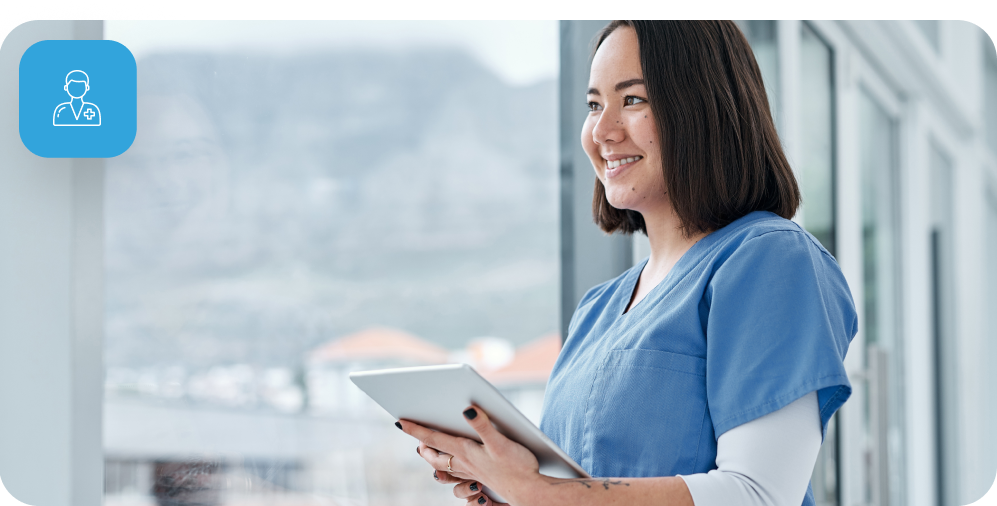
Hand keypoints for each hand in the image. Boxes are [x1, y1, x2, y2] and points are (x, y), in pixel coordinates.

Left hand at [399, 405, 543, 504]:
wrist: (530, 491)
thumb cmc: (517, 467)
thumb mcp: (500, 443)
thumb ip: (483, 425)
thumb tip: (467, 409)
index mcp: (465, 452)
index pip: (433, 438)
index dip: (415, 429)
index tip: (399, 422)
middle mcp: (464, 463)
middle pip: (434, 455)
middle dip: (422, 445)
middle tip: (413, 433)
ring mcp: (472, 472)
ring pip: (445, 465)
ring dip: (433, 457)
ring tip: (427, 448)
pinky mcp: (481, 476)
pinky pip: (458, 473)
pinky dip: (450, 467)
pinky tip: (456, 464)